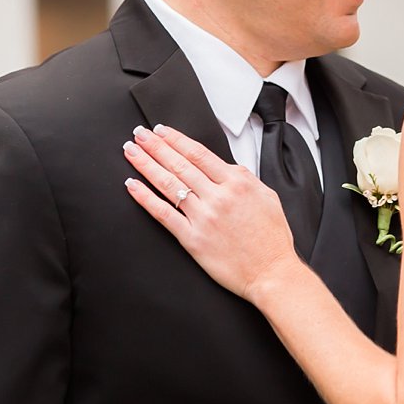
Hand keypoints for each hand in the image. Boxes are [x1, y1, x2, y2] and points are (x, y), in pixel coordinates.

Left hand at [123, 125, 300, 302]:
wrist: (272, 272)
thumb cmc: (271, 239)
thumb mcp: (267, 197)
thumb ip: (245, 178)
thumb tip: (226, 167)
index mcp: (237, 184)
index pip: (199, 153)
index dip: (176, 139)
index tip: (162, 131)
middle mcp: (218, 197)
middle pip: (180, 164)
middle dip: (156, 146)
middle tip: (139, 135)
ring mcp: (203, 217)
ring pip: (168, 184)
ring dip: (146, 165)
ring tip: (131, 152)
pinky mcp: (192, 239)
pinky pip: (163, 214)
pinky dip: (145, 198)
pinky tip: (133, 186)